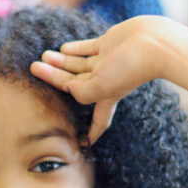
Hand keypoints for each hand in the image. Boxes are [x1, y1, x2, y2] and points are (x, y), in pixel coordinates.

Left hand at [29, 15, 186, 141]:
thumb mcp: (99, 88)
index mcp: (106, 97)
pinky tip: (62, 48)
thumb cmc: (130, 69)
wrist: (153, 43)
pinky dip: (74, 49)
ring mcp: (107, 62)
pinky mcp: (109, 44)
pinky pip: (87, 48)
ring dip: (59, 61)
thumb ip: (79, 91)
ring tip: (42, 55)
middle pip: (73, 83)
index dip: (91, 133)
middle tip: (33, 68)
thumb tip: (68, 85)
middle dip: (53, 78)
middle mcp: (105, 81)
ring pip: (76, 64)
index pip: (97, 121)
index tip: (83, 145)